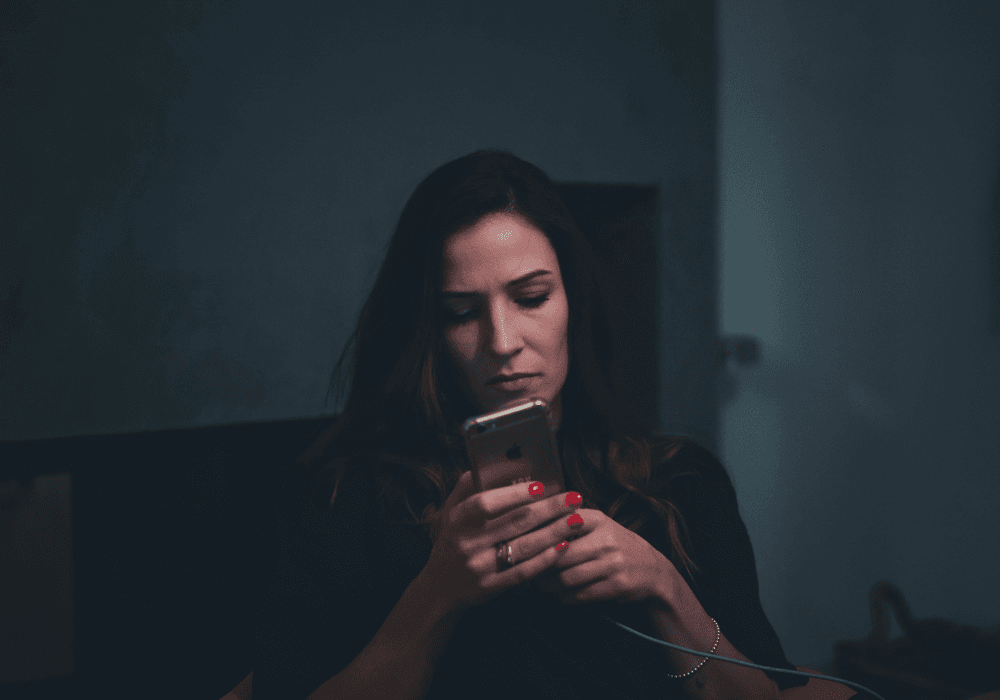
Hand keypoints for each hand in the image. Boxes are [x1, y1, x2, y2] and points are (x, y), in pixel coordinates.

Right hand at [419, 471, 583, 613]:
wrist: (439, 588)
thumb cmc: (450, 542)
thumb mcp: (449, 512)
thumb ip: (466, 488)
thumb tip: (489, 464)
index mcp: (457, 520)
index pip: (487, 503)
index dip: (514, 494)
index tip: (541, 485)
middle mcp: (468, 543)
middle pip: (515, 522)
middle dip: (549, 509)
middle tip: (574, 499)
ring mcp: (480, 566)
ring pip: (524, 546)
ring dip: (555, 532)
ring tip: (576, 520)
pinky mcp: (492, 587)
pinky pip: (524, 571)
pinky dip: (545, 559)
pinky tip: (563, 546)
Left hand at [532, 507, 674, 605]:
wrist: (653, 570)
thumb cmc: (615, 545)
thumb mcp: (598, 525)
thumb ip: (569, 521)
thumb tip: (528, 527)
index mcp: (597, 519)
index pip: (558, 524)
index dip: (534, 536)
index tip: (515, 545)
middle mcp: (605, 538)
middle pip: (558, 554)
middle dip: (537, 566)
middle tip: (522, 571)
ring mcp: (613, 563)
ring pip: (567, 578)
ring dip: (548, 585)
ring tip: (537, 586)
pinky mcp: (617, 585)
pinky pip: (581, 595)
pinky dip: (565, 598)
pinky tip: (558, 596)